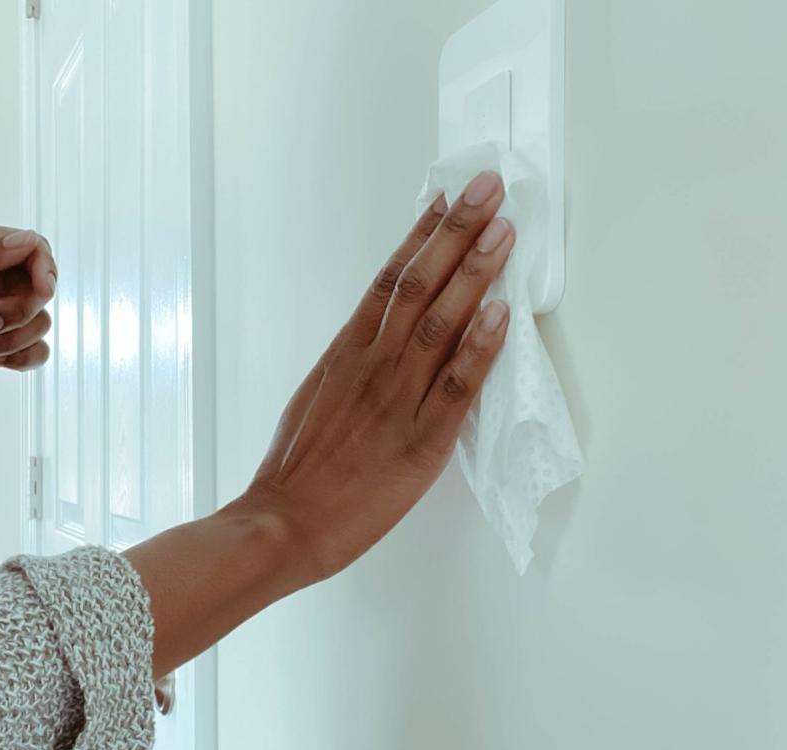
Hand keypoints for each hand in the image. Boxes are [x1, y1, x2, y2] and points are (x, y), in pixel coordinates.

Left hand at [0, 223, 56, 404]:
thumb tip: (26, 241)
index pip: (36, 249)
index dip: (45, 268)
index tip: (41, 289)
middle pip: (43, 290)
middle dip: (18, 312)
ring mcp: (3, 313)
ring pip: (40, 324)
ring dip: (9, 339)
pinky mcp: (3, 345)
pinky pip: (36, 352)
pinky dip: (17, 358)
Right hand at [125, 171, 513, 678]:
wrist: (282, 524)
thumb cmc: (295, 472)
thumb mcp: (316, 401)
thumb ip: (351, 369)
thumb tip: (380, 341)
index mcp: (345, 355)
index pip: (387, 281)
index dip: (421, 236)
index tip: (445, 199)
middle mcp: (372, 366)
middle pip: (418, 285)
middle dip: (456, 232)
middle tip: (487, 187)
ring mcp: (397, 400)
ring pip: (440, 323)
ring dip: (475, 272)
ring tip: (504, 230)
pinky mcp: (420, 441)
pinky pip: (457, 386)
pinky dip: (481, 346)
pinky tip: (503, 312)